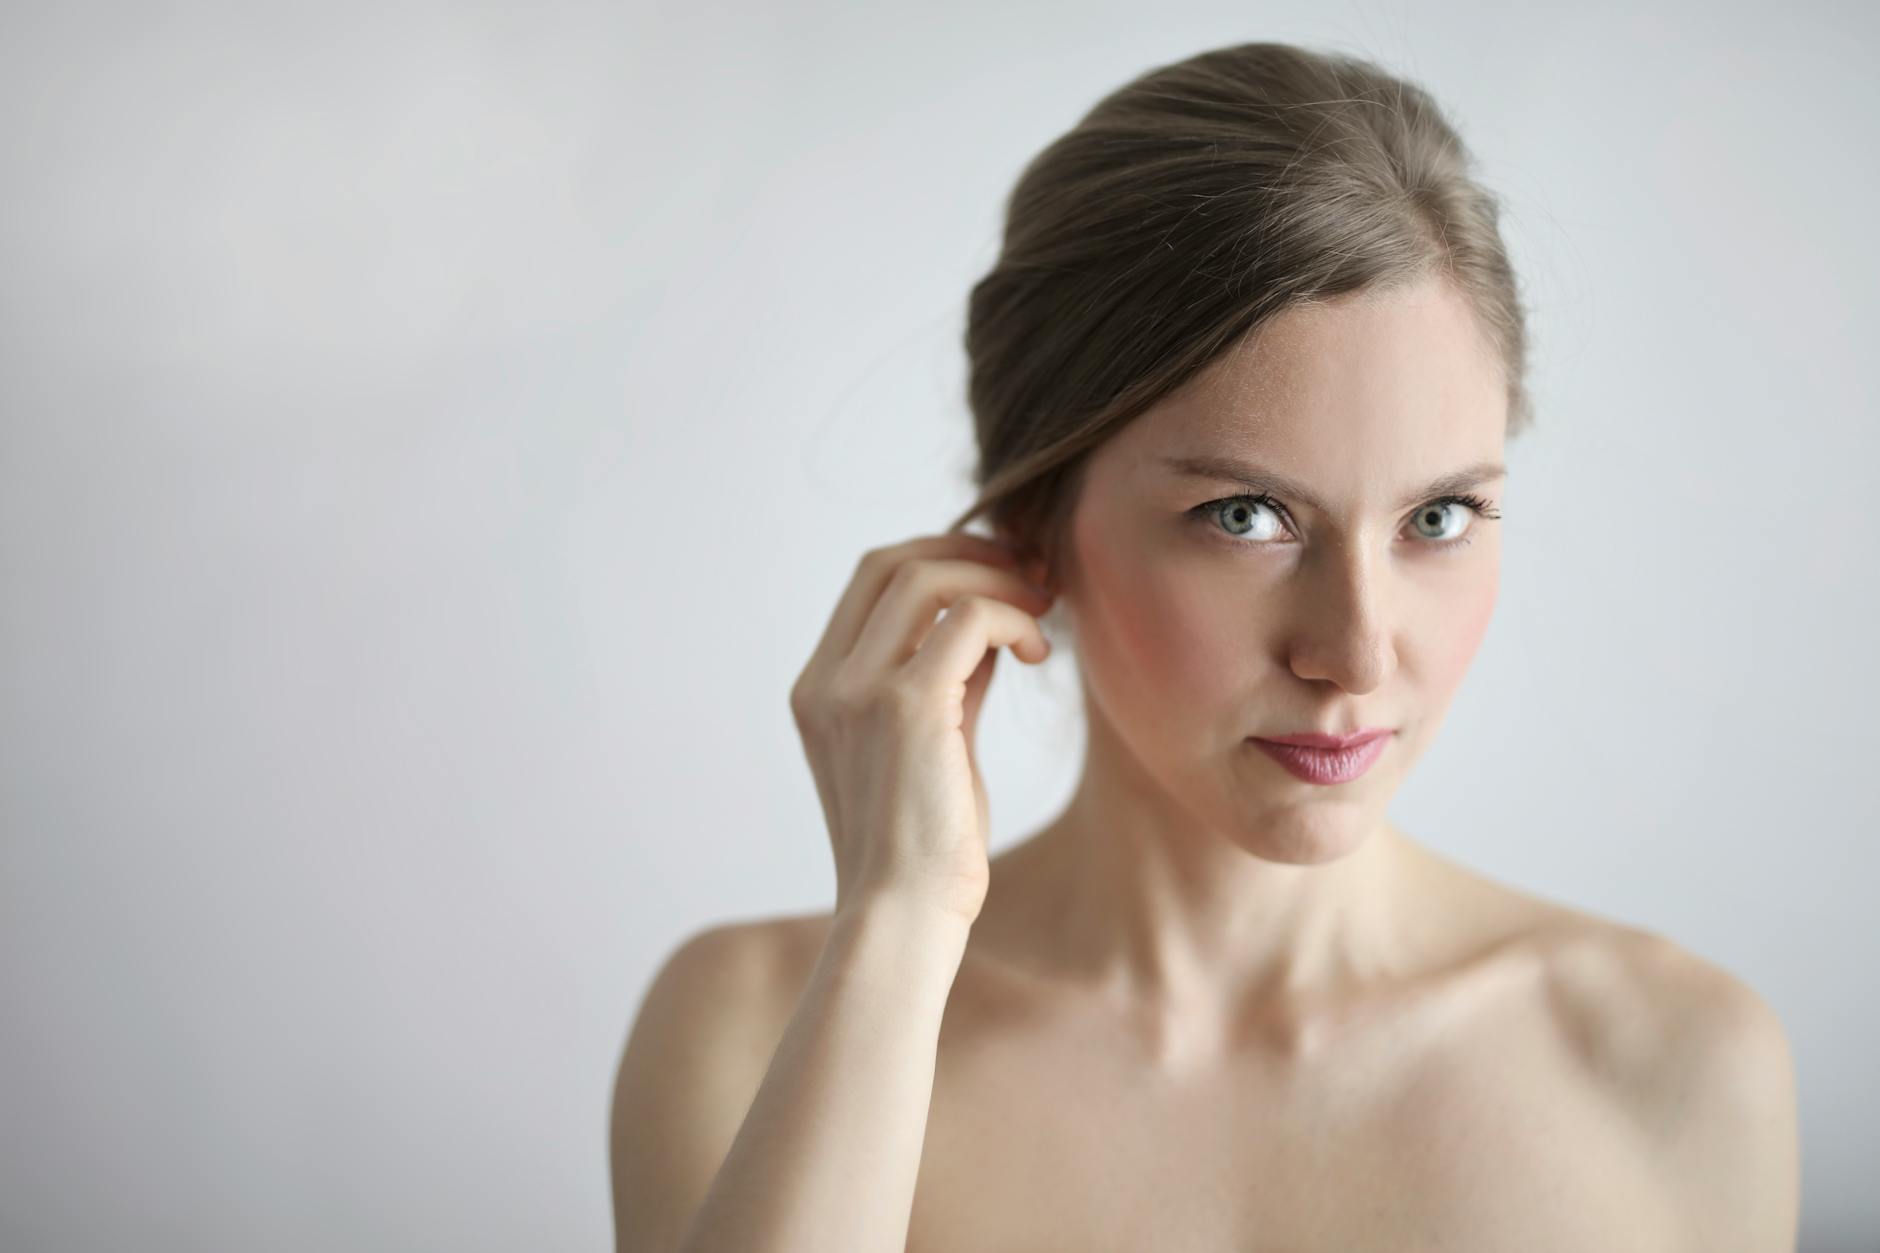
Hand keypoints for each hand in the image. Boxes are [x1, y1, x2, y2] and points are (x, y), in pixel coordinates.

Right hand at [789, 532, 1055, 925]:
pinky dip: (1012, 618)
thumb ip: (948, 682)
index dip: (939, 560)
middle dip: (967, 553)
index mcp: (819, 691)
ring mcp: (858, 690)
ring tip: (1042, 608)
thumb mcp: (931, 746)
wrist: (903, 917)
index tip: (999, 577)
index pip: (870, 583)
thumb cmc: (924, 849)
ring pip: (927, 577)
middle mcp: (826, 682)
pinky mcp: (906, 706)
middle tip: (1028, 574)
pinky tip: (1038, 652)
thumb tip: (988, 626)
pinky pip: (969, 618)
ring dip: (994, 580)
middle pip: (891, 563)